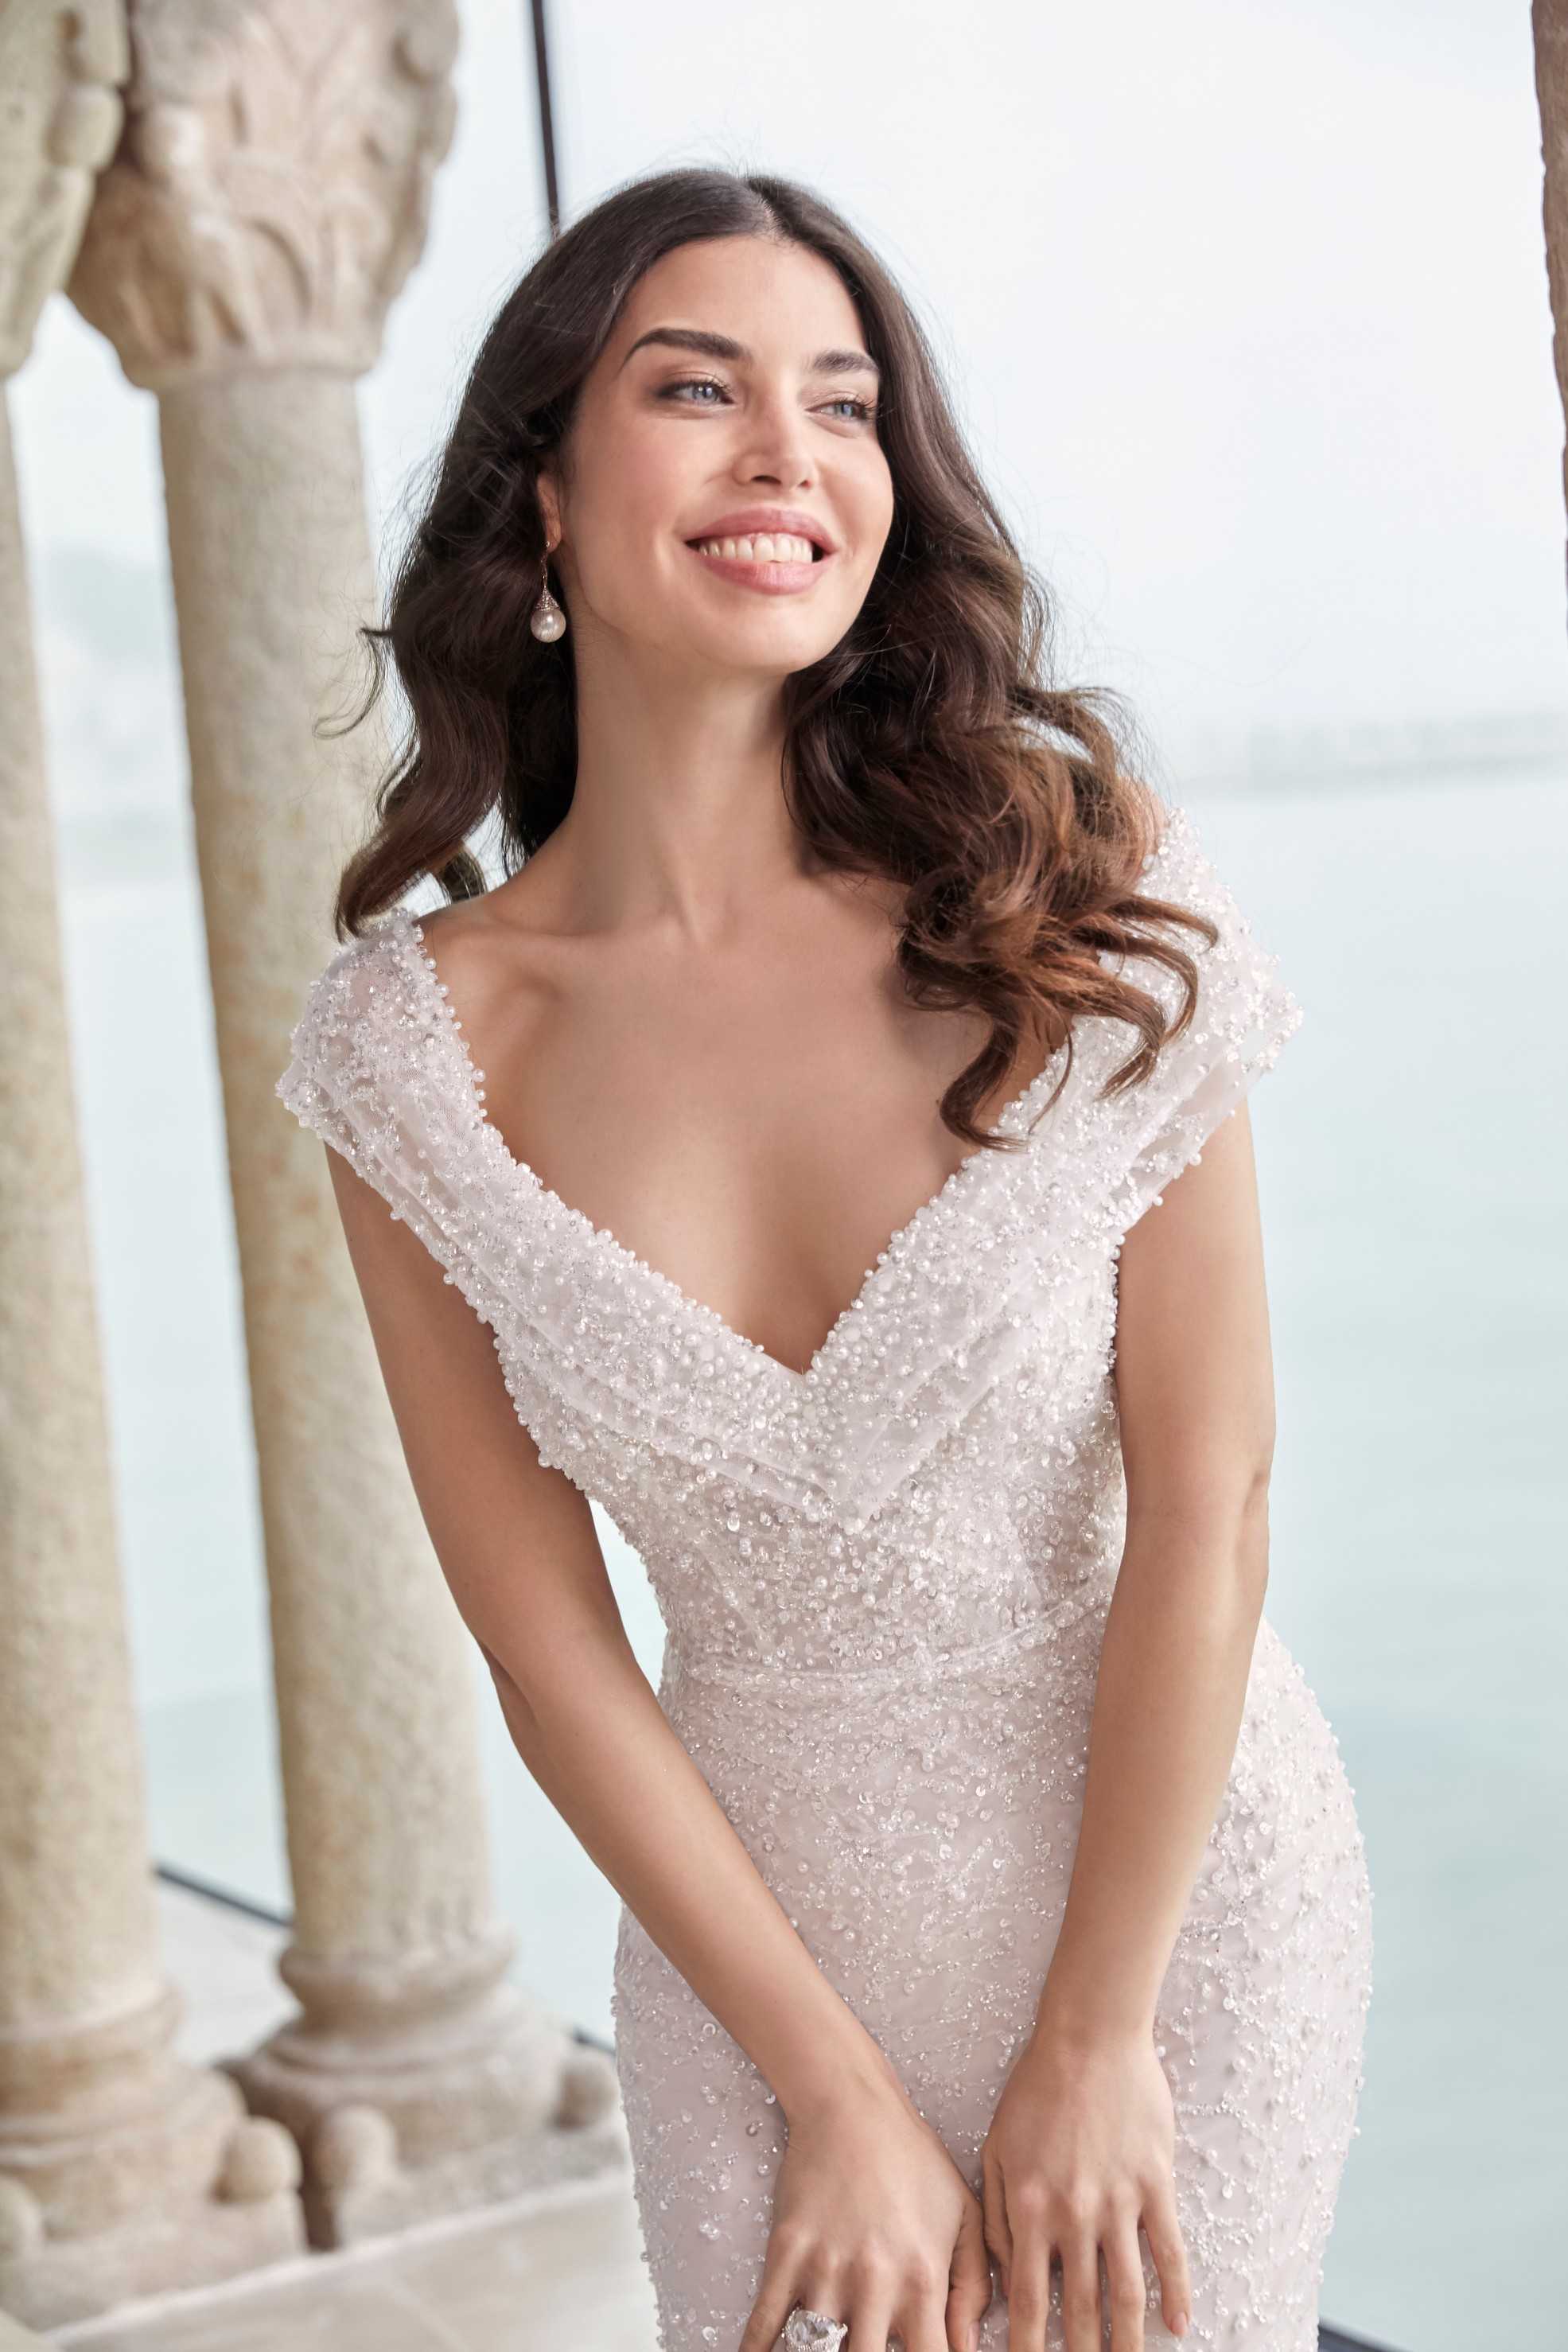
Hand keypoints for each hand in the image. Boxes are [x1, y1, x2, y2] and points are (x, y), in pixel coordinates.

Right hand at [739, 2062, 992, 2351]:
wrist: (851, 2105)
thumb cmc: (911, 2157)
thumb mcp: (964, 2214)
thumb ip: (973, 2286)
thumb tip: (964, 2345)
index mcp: (922, 2278)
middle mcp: (874, 2283)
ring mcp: (824, 2270)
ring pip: (815, 2351)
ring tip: (828, 2350)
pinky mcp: (785, 2253)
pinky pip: (765, 2323)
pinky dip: (758, 2351)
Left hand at [979, 2028, 1189, 2351]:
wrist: (1088, 2036)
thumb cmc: (1036, 2088)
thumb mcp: (997, 2148)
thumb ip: (997, 2214)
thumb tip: (1003, 2272)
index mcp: (1029, 2207)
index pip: (1026, 2300)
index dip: (1028, 2346)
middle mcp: (1073, 2214)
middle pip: (1078, 2307)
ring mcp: (1118, 2201)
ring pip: (1126, 2291)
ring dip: (1127, 2339)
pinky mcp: (1154, 2184)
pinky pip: (1169, 2250)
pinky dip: (1176, 2291)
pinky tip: (1178, 2324)